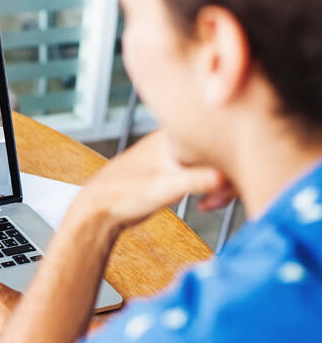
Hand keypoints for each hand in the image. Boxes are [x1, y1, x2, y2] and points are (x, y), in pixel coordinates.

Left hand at [74, 130, 228, 229]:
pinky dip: (211, 189)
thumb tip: (224, 178)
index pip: (220, 132)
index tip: (242, 172)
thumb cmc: (123, 194)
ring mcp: (177, 154)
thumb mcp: (164, 187)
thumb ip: (195, 180)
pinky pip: (206, 174)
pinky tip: (205, 204)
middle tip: (221, 197)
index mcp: (174, 134)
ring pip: (216, 163)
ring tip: (211, 203)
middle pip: (223, 148)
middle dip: (231, 174)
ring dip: (222, 184)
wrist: (99, 210)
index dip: (238, 151)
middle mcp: (178, 139)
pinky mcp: (176, 170)